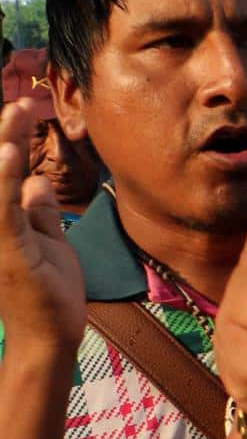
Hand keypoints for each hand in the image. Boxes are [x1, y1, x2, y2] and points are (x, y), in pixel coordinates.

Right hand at [0, 103, 84, 350]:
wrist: (49, 336)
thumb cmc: (47, 292)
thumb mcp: (48, 241)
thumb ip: (41, 212)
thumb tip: (35, 182)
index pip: (0, 173)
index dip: (7, 140)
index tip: (22, 106)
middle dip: (4, 135)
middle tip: (20, 101)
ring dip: (4, 147)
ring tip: (15, 113)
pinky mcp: (7, 252)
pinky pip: (4, 213)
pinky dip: (6, 183)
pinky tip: (12, 157)